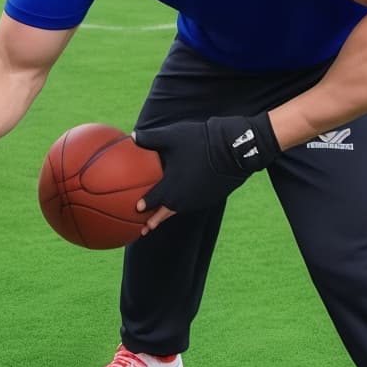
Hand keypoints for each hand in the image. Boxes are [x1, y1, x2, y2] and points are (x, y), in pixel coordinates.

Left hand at [134, 112, 278, 227]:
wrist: (235, 148)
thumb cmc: (200, 141)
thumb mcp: (172, 136)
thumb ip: (149, 138)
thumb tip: (131, 136)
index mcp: (172, 185)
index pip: (154, 199)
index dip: (143, 205)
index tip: (135, 209)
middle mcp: (185, 196)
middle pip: (166, 212)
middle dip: (154, 221)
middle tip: (144, 230)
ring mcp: (199, 198)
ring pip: (180, 209)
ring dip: (169, 214)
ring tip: (160, 219)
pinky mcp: (211, 196)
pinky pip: (193, 203)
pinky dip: (184, 205)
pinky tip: (181, 202)